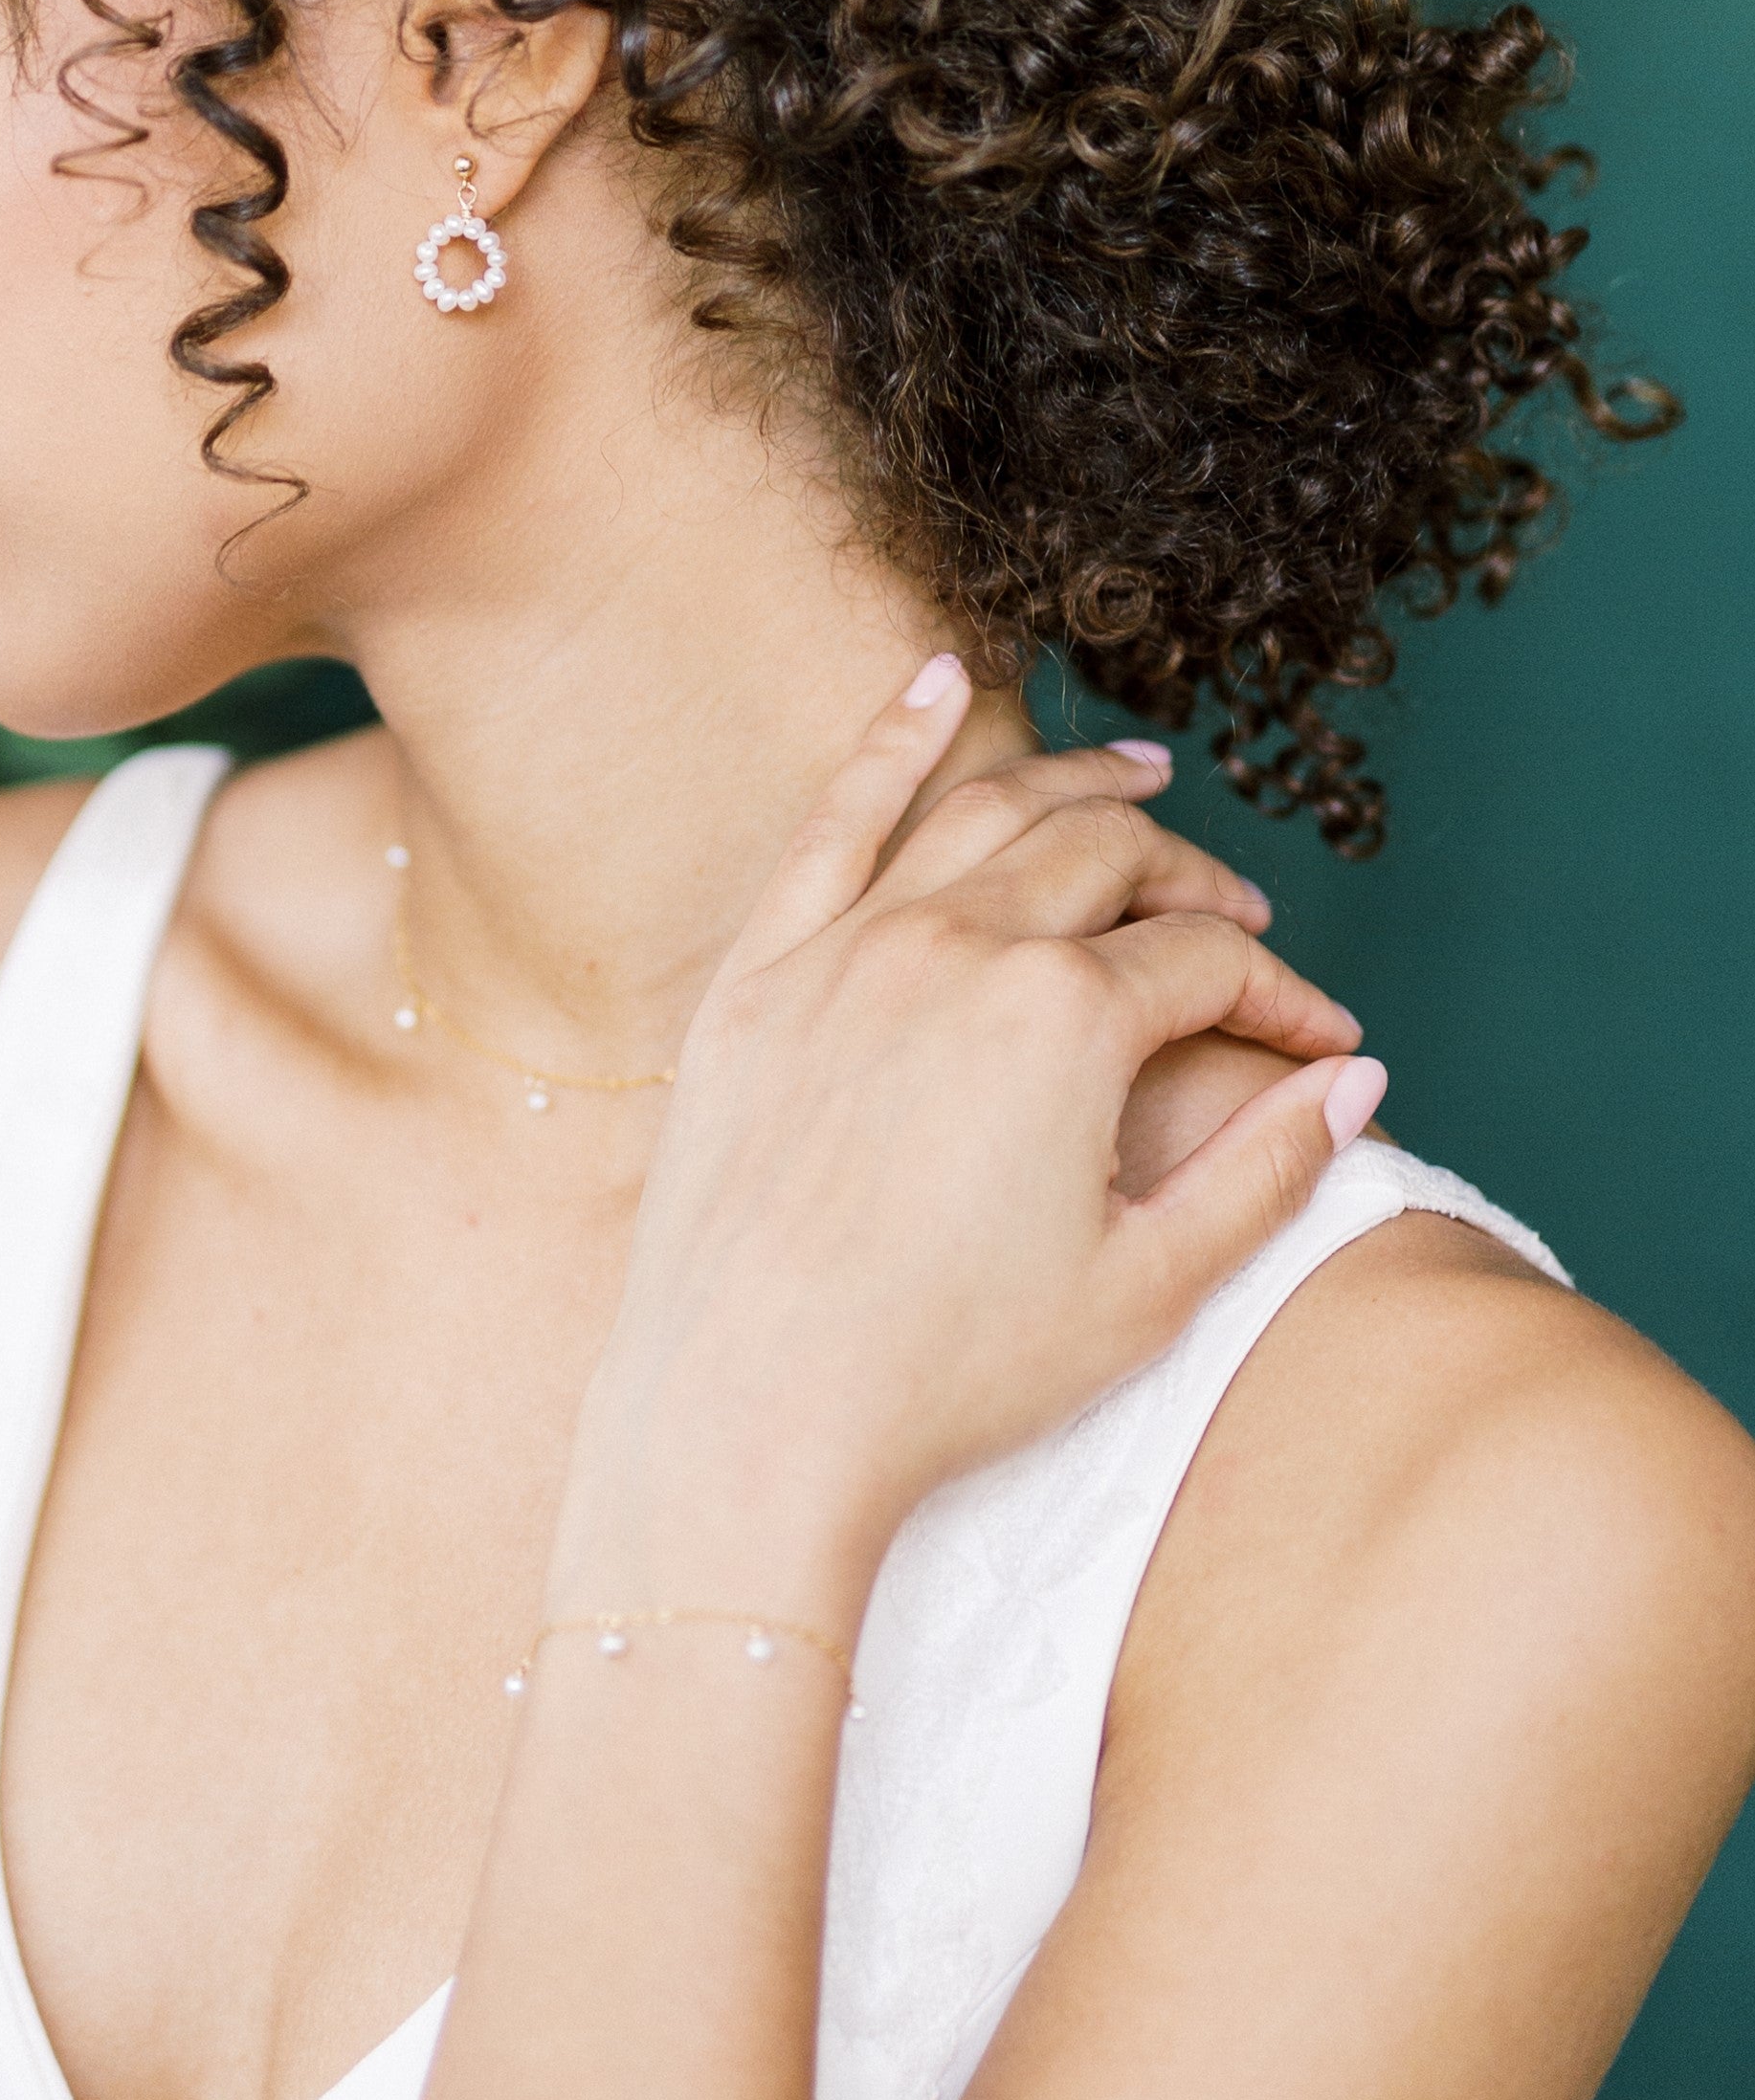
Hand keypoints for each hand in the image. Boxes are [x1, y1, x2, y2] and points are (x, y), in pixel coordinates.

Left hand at [579, 654, 1386, 1585]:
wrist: (748, 1418)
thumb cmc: (949, 1375)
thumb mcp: (1146, 1288)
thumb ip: (1265, 1169)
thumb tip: (1351, 1075)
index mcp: (1065, 1020)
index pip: (1208, 964)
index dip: (1280, 998)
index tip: (1312, 1042)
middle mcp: (956, 950)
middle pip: (1107, 863)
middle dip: (1192, 882)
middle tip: (1230, 915)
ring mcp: (844, 950)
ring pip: (984, 816)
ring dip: (1076, 783)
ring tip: (1136, 775)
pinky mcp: (756, 978)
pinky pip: (830, 822)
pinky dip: (892, 740)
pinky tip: (943, 682)